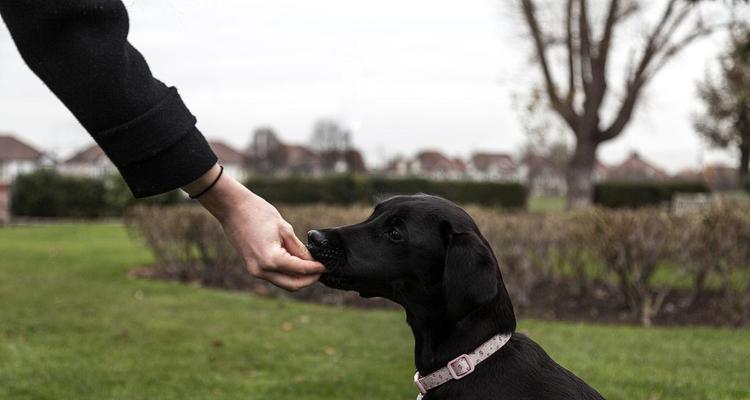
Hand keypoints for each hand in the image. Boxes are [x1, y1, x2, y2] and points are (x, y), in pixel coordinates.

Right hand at [183, 165, 324, 290]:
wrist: (232, 208)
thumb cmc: (258, 214)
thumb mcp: (284, 229)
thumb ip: (298, 248)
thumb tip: (311, 261)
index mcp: (271, 259)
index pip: (300, 270)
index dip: (316, 269)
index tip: (327, 265)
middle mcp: (262, 270)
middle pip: (292, 285)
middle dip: (309, 279)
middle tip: (321, 270)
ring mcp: (255, 271)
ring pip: (283, 283)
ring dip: (298, 278)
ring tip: (311, 267)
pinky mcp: (252, 267)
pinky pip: (274, 276)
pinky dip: (287, 274)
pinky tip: (296, 264)